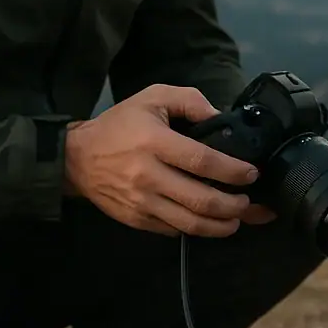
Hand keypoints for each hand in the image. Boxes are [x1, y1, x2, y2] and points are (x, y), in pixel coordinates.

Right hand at [61, 84, 263, 236]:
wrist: (76, 158)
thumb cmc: (120, 125)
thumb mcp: (153, 97)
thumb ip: (190, 101)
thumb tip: (220, 117)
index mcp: (155, 143)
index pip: (202, 161)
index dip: (233, 171)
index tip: (251, 174)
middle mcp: (149, 176)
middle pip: (201, 200)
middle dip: (234, 206)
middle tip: (248, 202)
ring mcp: (142, 202)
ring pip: (190, 224)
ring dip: (221, 226)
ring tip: (236, 219)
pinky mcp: (136, 220)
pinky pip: (173, 230)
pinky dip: (195, 229)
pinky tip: (207, 221)